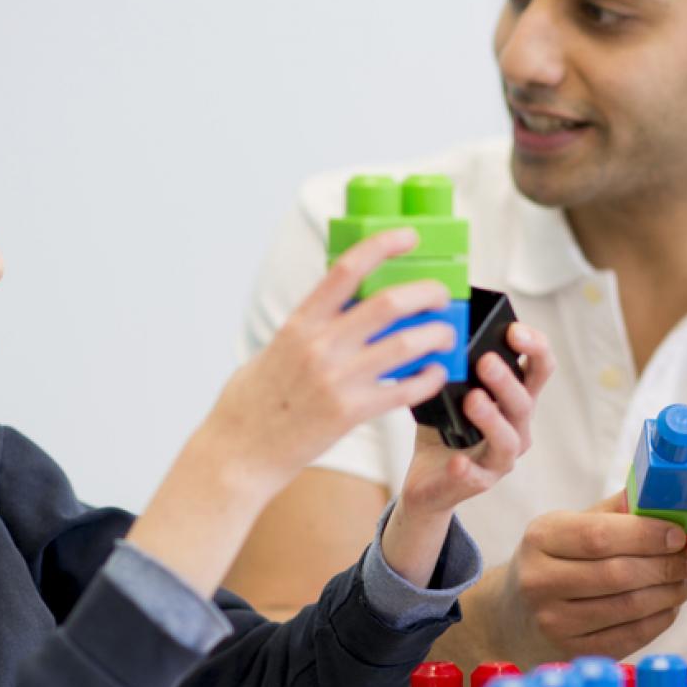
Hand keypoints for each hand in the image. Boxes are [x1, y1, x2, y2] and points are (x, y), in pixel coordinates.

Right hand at [195, 228, 454, 497]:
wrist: (241, 451)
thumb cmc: (255, 400)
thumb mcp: (277, 347)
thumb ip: (313, 326)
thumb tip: (350, 305)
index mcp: (300, 323)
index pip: (346, 269)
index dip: (383, 245)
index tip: (408, 236)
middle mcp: (320, 346)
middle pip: (389, 303)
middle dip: (426, 292)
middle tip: (440, 295)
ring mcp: (338, 380)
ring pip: (406, 344)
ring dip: (436, 334)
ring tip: (446, 334)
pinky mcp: (351, 413)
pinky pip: (404, 390)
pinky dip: (428, 378)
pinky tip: (435, 372)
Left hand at [397, 323, 554, 517]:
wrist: (428, 480)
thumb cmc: (445, 428)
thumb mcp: (450, 391)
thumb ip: (453, 366)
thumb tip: (440, 332)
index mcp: (515, 397)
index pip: (539, 368)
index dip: (535, 347)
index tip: (514, 329)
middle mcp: (517, 427)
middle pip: (524, 401)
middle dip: (506, 380)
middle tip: (485, 361)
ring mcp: (501, 458)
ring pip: (508, 439)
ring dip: (492, 419)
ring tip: (472, 400)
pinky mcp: (479, 482)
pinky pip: (477, 477)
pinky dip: (467, 469)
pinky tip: (456, 461)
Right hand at [480, 488, 686, 662]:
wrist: (512, 615)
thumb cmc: (552, 562)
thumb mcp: (568, 528)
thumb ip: (613, 512)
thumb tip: (664, 495)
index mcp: (540, 539)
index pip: (599, 536)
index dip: (646, 535)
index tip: (679, 535)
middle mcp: (540, 581)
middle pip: (618, 574)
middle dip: (666, 566)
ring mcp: (553, 622)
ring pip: (628, 608)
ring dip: (670, 594)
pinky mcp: (571, 652)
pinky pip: (629, 637)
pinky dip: (659, 620)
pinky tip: (671, 605)